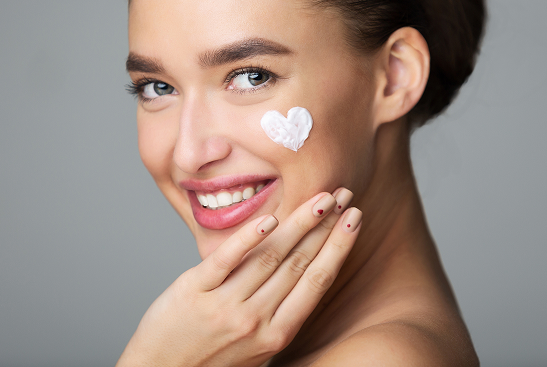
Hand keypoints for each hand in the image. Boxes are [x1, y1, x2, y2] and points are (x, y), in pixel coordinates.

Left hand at [116, 188, 360, 366]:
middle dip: (326, 226)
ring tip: (319, 199)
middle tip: (344, 195)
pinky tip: (269, 219)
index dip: (339, 247)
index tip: (354, 219)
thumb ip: (278, 311)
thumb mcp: (257, 346)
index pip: (316, 281)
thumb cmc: (212, 360)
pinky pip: (225, 260)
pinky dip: (249, 238)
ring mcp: (223, 306)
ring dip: (299, 223)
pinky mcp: (192, 291)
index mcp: (276, 335)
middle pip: (299, 263)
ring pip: (270, 257)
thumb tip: (302, 266)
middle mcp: (254, 321)